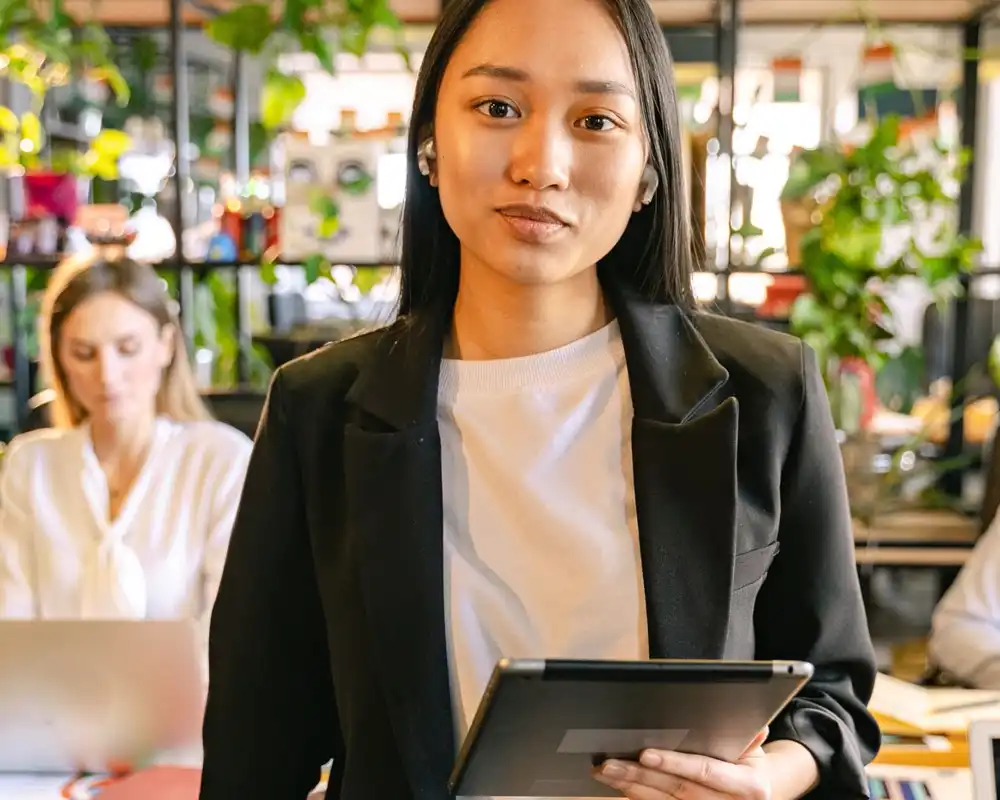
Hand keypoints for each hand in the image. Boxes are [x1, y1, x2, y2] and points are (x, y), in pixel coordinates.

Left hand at [592, 728, 770, 799]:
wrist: (758, 792)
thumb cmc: (750, 763)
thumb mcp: (754, 748)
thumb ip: (747, 737)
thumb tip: (751, 725)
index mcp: (747, 787)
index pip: (704, 772)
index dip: (674, 763)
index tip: (646, 754)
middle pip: (676, 789)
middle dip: (640, 775)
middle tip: (610, 763)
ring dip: (630, 786)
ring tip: (605, 771)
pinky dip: (637, 796)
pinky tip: (619, 785)